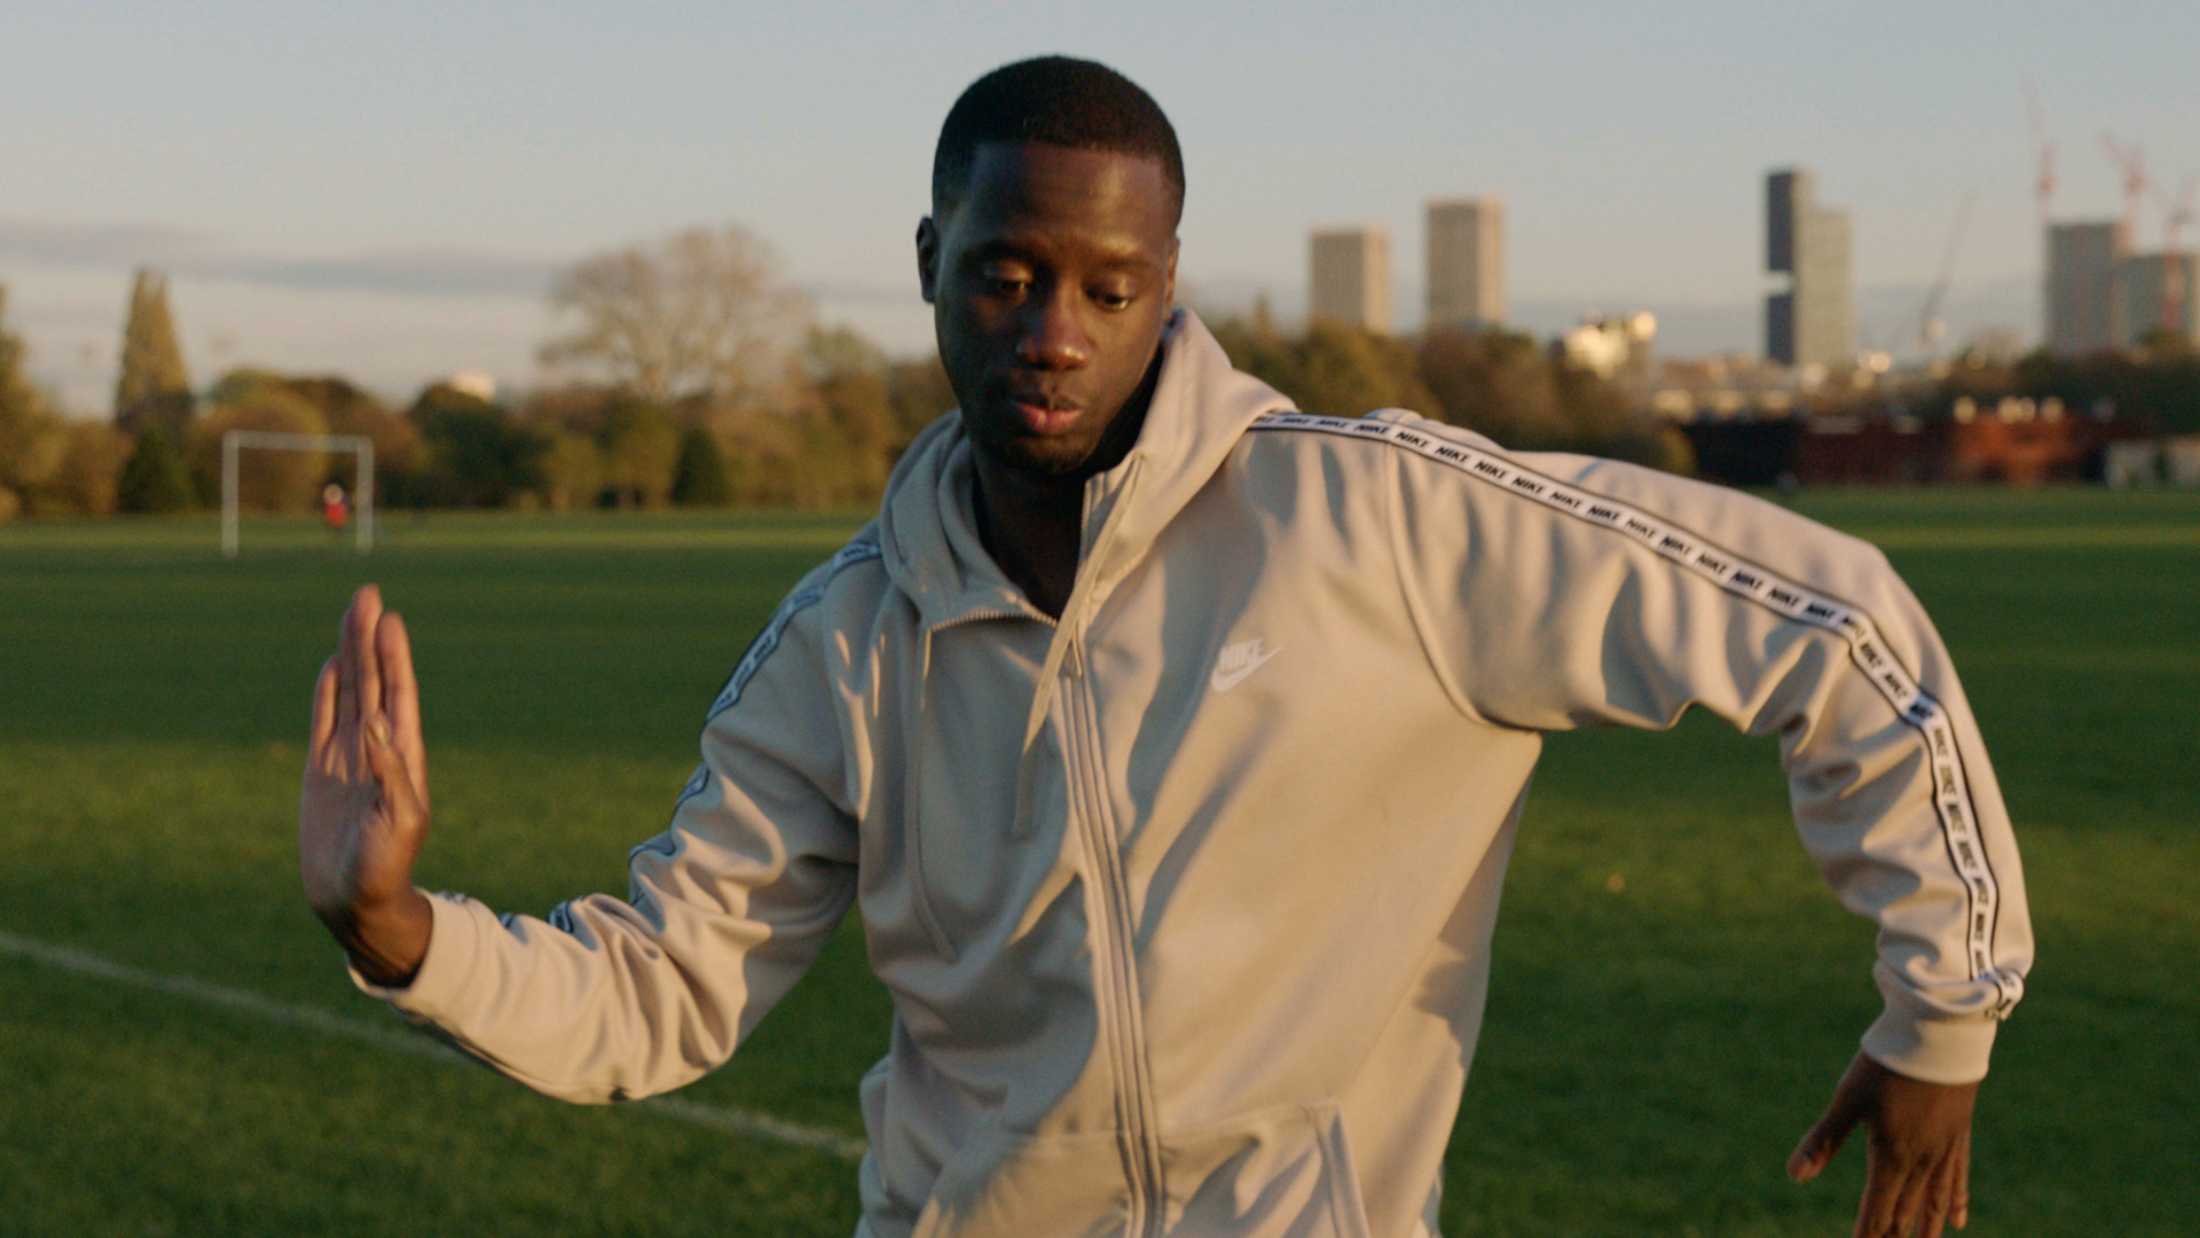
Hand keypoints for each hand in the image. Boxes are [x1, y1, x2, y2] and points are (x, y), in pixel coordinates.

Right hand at [300, 584, 432, 985]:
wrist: (355, 901)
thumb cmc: (386, 868)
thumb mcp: (399, 823)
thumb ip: (391, 775)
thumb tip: (377, 725)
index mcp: (402, 758)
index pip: (398, 696)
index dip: (395, 659)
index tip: (391, 620)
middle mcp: (376, 749)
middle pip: (372, 681)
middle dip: (369, 639)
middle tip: (368, 594)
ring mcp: (347, 757)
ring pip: (348, 692)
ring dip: (349, 654)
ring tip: (352, 613)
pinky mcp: (321, 771)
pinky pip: (323, 721)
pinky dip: (327, 692)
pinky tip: (331, 665)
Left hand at [1788, 1051, 1978, 1236]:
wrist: (1941, 1034)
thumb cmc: (1887, 1063)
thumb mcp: (1848, 1099)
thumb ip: (1824, 1140)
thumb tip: (1795, 1175)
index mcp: (1891, 1155)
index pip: (1878, 1210)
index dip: (1868, 1235)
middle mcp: (1921, 1160)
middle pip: (1906, 1212)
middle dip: (1895, 1236)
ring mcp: (1944, 1149)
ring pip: (1936, 1201)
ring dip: (1927, 1229)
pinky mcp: (1959, 1134)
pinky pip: (1958, 1178)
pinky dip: (1955, 1202)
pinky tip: (1957, 1220)